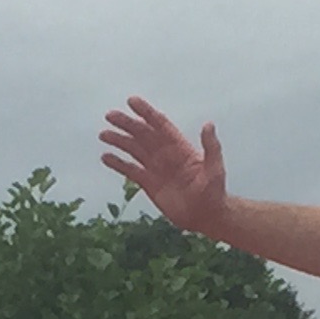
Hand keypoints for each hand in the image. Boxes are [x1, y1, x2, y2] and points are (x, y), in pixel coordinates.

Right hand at [97, 97, 228, 234]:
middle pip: (143, 134)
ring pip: (134, 150)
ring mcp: (156, 169)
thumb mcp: (215, 168)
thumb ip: (211, 147)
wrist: (207, 216)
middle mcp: (166, 154)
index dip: (146, 112)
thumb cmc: (215, 192)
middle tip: (110, 115)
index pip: (160, 125)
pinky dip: (118, 164)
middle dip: (127, 124)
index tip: (132, 102)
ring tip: (104, 134)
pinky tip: (106, 157)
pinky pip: (130, 170)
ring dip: (119, 141)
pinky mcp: (149, 184)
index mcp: (180, 147)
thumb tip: (208, 124)